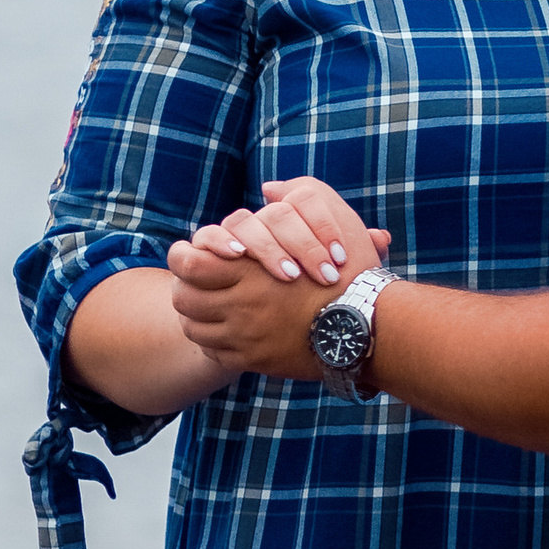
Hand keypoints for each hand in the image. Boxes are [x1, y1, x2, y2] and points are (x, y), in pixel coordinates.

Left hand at [168, 179, 389, 381]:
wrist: (365, 326)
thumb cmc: (348, 272)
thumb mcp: (326, 221)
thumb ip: (295, 197)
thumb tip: (270, 188)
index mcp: (248, 268)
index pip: (188, 262)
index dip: (183, 257)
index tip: (192, 257)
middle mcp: (239, 302)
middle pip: (184, 297)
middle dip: (184, 290)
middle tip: (194, 286)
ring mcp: (244, 335)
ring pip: (194, 328)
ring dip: (197, 318)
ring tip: (208, 312)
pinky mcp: (253, 360)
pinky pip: (214, 353)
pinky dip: (214, 344)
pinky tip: (227, 335)